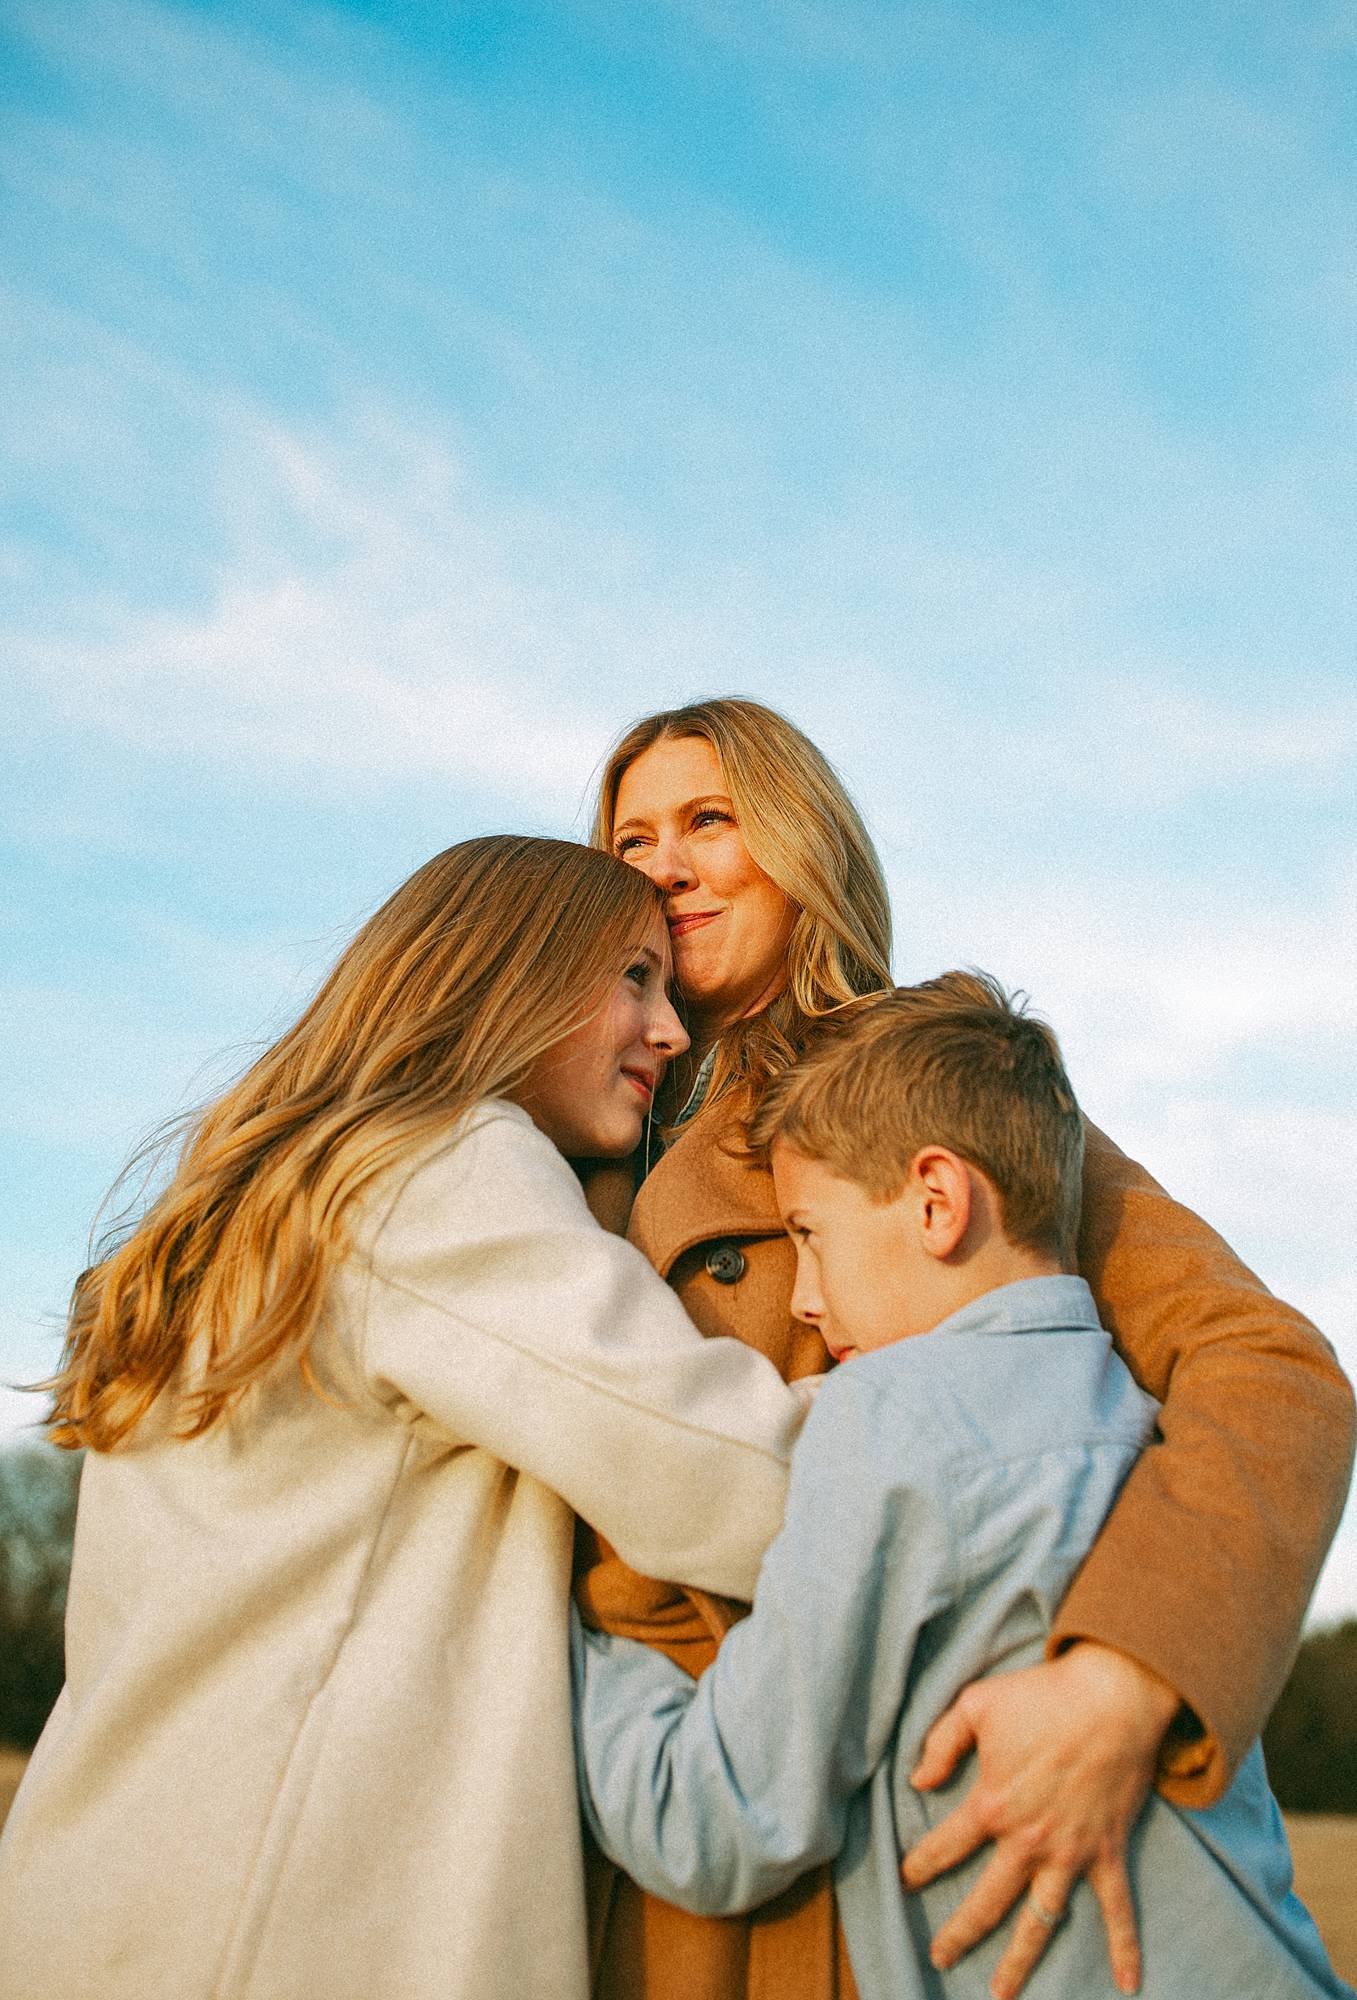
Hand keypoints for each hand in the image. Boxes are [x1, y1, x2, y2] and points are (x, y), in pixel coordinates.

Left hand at [900, 1643, 1181, 1999]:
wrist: (1114, 1695)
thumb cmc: (1043, 1696)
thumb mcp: (977, 1703)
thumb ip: (942, 1742)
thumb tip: (918, 1782)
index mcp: (993, 1804)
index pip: (944, 1846)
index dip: (920, 1865)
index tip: (904, 1879)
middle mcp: (1028, 1839)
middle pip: (987, 1900)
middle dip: (959, 1932)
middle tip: (939, 1956)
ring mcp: (1071, 1852)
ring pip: (1041, 1920)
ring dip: (1021, 1960)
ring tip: (1001, 1993)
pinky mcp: (1107, 1851)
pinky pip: (1117, 1908)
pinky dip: (1125, 1947)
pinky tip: (1127, 1983)